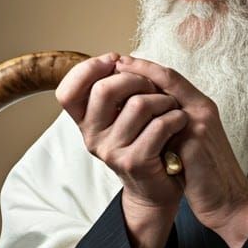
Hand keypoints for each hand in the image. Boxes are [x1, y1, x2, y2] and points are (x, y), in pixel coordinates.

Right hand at [55, 52, 187, 247]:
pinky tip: (180, 121)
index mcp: (85, 122)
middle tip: (153, 88)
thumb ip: (117, 89)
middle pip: (104, 89)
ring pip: (138, 104)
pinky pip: (158, 125)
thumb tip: (118, 59)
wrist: (158, 188)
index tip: (115, 61)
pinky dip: (176, 117)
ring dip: (164, 100)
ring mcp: (111, 151)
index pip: (67, 91)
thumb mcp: (124, 115)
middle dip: (137, 79)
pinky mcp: (135, 161)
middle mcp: (92, 137)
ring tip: (172, 108)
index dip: (89, 69)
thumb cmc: (146, 143)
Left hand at [114, 56, 247, 247]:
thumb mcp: (189, 140)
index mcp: (201, 108)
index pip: (171, 78)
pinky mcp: (195, 142)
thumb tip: (142, 112)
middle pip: (168, 79)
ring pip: (164, 96)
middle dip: (138, 72)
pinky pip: (164, 124)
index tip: (122, 63)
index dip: (146, 68)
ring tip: (113, 91)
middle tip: (112, 66)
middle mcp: (202, 110)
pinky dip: (143, 119)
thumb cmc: (206, 172)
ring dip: (136, 93)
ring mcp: (199, 123)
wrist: (229, 199)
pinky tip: (124, 122)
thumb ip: (172, 122)